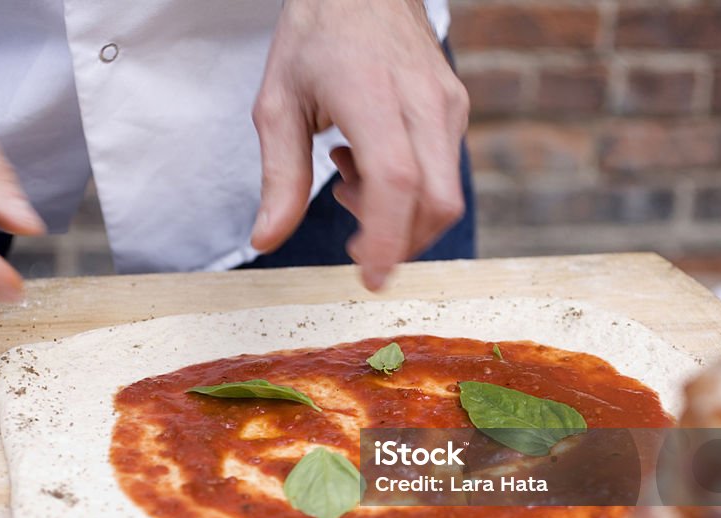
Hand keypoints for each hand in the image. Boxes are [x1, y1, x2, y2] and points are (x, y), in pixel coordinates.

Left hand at [250, 0, 468, 289]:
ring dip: (399, 215)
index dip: (388, 238)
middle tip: (352, 239)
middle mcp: (424, 101)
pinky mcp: (455, 108)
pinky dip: (409, 192)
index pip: (397, 181)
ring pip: (445, 193)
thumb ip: (278, 177)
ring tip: (347, 178)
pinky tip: (367, 162)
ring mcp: (447, 104)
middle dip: (399, 242)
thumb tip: (265, 241)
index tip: (369, 277)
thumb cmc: (316, 37)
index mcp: (373, 94)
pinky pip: (444, 172)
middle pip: (436, 200)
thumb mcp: (278, 104)